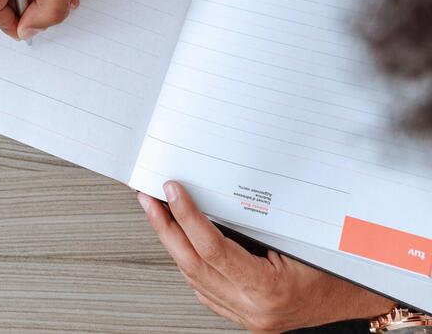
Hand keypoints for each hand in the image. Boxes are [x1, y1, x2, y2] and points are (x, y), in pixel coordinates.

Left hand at [138, 183, 395, 332]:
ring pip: (193, 277)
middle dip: (165, 227)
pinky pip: (203, 288)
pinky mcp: (242, 316)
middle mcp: (252, 308)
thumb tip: (217, 189)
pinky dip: (189, 263)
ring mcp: (245, 316)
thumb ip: (258, 220)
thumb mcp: (300, 238)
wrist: (357, 298)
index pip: (212, 248)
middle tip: (148, 199)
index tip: (172, 191)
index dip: (187, 216)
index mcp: (268, 289)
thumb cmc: (337, 268)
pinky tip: (180, 241)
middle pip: (193, 264)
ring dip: (173, 242)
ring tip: (158, 213)